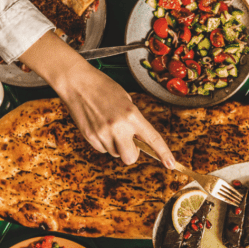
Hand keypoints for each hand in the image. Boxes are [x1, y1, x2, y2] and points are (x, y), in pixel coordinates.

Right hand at [20, 32, 175, 167]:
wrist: (77, 83)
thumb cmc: (104, 88)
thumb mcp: (126, 101)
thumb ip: (134, 121)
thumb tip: (138, 140)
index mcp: (132, 115)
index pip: (152, 139)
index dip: (163, 153)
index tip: (171, 165)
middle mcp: (119, 127)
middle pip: (130, 157)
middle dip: (131, 153)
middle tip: (127, 140)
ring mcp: (103, 133)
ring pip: (115, 153)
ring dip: (115, 145)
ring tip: (107, 125)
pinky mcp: (90, 137)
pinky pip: (102, 149)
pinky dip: (102, 142)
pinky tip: (98, 126)